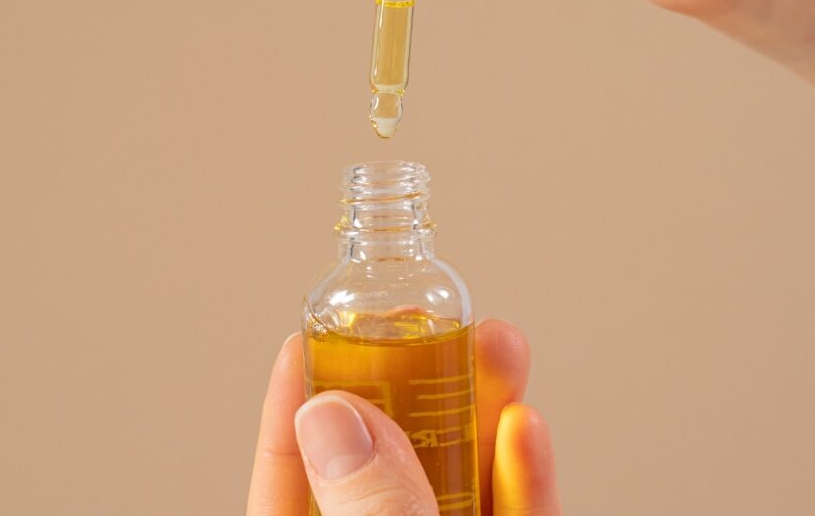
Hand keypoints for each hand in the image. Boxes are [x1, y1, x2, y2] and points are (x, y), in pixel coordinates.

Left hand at [246, 320, 561, 515]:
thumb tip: (331, 416)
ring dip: (485, 411)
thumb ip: (368, 510)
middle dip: (412, 383)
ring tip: (496, 343)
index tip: (305, 336)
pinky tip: (527, 427)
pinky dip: (526, 480)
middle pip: (387, 466)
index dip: (293, 406)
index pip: (287, 484)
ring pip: (462, 485)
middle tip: (424, 318)